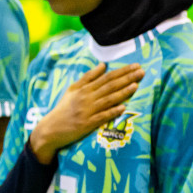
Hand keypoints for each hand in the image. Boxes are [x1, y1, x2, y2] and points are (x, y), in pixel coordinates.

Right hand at [28, 62, 144, 163]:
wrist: (51, 128)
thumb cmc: (64, 108)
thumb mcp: (73, 89)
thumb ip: (88, 77)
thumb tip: (103, 65)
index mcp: (85, 88)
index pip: (107, 77)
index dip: (122, 71)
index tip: (136, 66)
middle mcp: (87, 98)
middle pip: (110, 86)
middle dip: (127, 78)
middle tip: (142, 72)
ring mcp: (88, 111)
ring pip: (108, 99)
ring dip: (123, 92)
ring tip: (136, 85)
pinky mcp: (87, 124)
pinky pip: (102, 117)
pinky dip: (112, 112)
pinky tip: (123, 107)